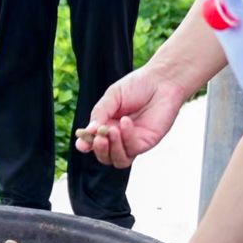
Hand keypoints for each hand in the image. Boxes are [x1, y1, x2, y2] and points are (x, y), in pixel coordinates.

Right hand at [75, 66, 189, 169]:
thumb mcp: (112, 96)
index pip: (93, 142)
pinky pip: (132, 149)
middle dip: (99, 150)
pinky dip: (126, 137)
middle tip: (98, 137)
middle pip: (105, 156)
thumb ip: (100, 113)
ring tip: (111, 131)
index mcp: (107, 125)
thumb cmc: (137, 86)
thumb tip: (89, 131)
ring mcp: (133, 142)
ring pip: (118, 161)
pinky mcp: (146, 142)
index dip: (85, 144)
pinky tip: (126, 121)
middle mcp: (119, 137)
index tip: (81, 141)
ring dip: (112, 149)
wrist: (161, 81)